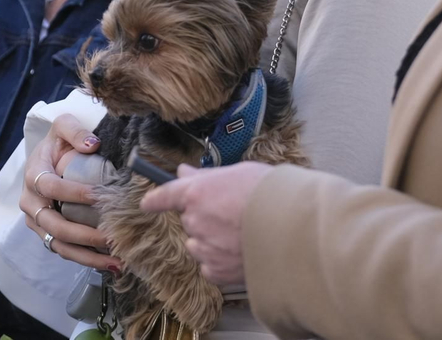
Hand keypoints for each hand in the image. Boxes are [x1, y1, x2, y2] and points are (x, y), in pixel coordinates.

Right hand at [19, 114, 120, 271]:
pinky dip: (86, 259)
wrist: (45, 159)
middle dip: (84, 234)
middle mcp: (31, 203)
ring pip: (59, 245)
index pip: (50, 188)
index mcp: (33, 176)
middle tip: (112, 237)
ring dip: (88, 256)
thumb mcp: (62, 127)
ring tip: (116, 261)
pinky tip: (111, 263)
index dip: (73, 193)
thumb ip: (75, 130)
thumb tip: (93, 144)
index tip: (99, 196)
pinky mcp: (47, 235)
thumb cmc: (57, 144)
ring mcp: (37, 222)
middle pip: (54, 225)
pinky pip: (64, 251)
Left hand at [141, 161, 272, 287]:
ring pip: (198, 244)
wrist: (293, 229)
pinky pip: (210, 266)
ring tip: (241, 235)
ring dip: (211, 241)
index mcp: (196, 193)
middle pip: (189, 220)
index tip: (147, 203)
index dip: (155, 199)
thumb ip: (207, 176)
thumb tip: (183, 171)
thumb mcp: (239, 173)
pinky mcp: (216, 271)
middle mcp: (195, 221)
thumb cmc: (270, 195)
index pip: (165, 195)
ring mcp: (204, 248)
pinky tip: (241, 252)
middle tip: (232, 213)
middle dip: (205, 217)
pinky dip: (220, 261)